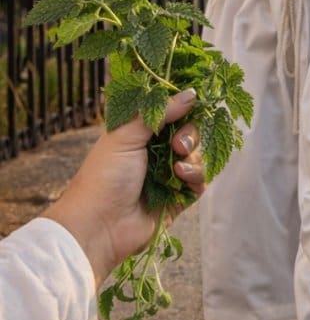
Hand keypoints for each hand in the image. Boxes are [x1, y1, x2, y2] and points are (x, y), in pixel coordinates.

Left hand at [44, 90, 203, 285]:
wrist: (99, 226)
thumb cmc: (104, 177)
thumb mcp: (125, 136)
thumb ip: (159, 112)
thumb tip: (191, 93)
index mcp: (139, 133)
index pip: (171, 113)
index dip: (184, 108)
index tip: (192, 105)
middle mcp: (156, 151)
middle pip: (191, 132)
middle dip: (191, 135)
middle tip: (178, 145)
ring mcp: (168, 174)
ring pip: (198, 154)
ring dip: (193, 157)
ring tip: (176, 167)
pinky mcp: (179, 196)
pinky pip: (200, 179)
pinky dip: (196, 176)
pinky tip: (181, 178)